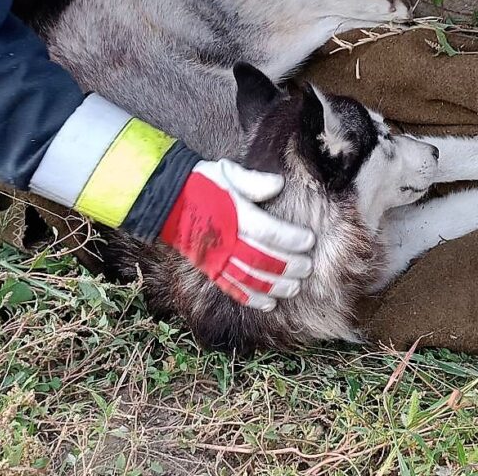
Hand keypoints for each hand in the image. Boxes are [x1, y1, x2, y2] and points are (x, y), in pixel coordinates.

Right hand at [160, 160, 314, 310]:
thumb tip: (278, 184)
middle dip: (288, 266)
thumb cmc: (201, 183)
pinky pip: (232, 288)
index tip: (310, 241)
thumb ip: (252, 181)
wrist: (167, 200)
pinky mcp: (210, 269)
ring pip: (250, 278)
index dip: (290, 238)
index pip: (267, 231)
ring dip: (275, 286)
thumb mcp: (225, 172)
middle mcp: (225, 240)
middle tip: (308, 268)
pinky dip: (251, 298)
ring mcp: (216, 258)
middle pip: (262, 259)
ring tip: (295, 288)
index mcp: (232, 215)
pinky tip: (270, 304)